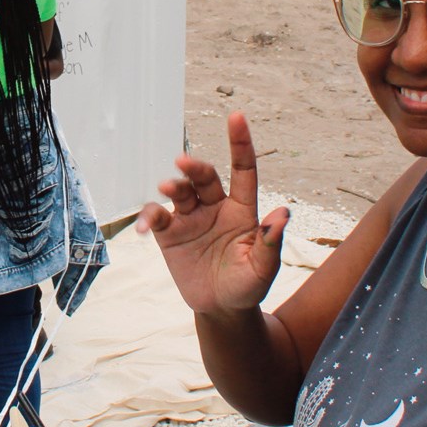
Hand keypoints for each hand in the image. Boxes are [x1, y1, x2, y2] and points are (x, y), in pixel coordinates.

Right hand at [134, 111, 288, 316]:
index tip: (236, 117)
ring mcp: (191, 219)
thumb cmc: (247, 286)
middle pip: (205, 177)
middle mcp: (215, 207)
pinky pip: (156, 217)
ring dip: (173, 185)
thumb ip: (270, 242)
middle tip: (183, 163)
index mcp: (242, 210)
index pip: (243, 170)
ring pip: (180, 191)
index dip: (240, 144)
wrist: (221, 309)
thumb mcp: (263, 269)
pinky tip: (143, 226)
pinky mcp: (170, 234)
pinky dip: (147, 217)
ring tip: (167, 189)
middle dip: (195, 167)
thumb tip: (283, 213)